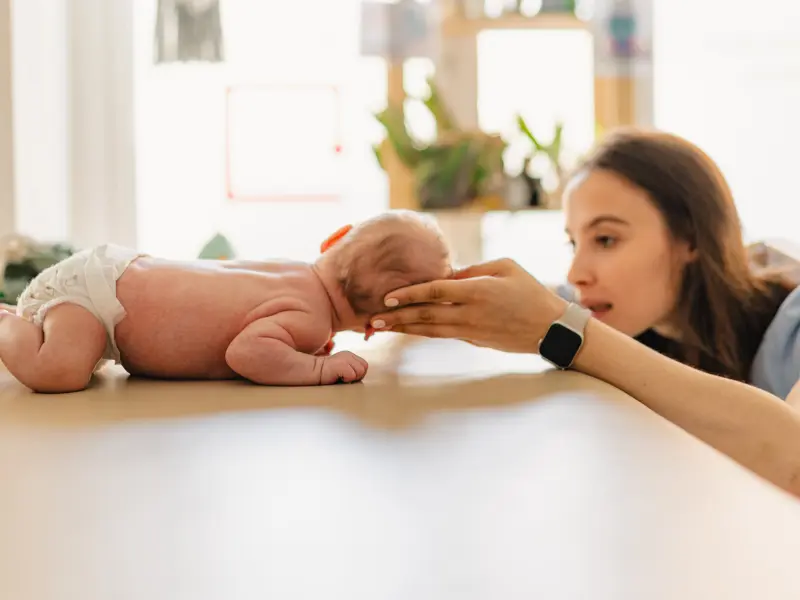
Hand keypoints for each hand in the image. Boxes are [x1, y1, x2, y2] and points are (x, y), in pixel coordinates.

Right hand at [319, 351, 368, 384]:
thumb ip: (352, 369)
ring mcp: (345, 358)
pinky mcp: (341, 364)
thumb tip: (361, 376)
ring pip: (360, 371)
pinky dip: (346, 379)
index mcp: (350, 355)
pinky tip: (337, 377)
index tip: (347, 377)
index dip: (358, 374)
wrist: (312, 371)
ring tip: (341, 377)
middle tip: (344, 378)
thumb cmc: (327, 375)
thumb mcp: (342, 369)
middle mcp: (349, 355)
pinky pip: (352, 375)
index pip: (364, 365)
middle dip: (357, 376)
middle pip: (364, 368)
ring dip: (352, 378)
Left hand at [370, 258, 566, 353]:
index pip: (435, 292)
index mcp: (478, 291)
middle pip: (426, 316)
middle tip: (371, 319)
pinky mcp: (474, 341)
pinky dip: (422, 333)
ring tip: (380, 328)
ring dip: (403, 329)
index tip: (387, 297)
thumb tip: (446, 273)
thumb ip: (474, 269)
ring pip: (430, 331)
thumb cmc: (531, 292)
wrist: (551, 329)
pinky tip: (407, 331)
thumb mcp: (506, 267)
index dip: (409, 295)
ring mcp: (471, 331)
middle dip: (396, 317)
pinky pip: (442, 335)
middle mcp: (470, 314)